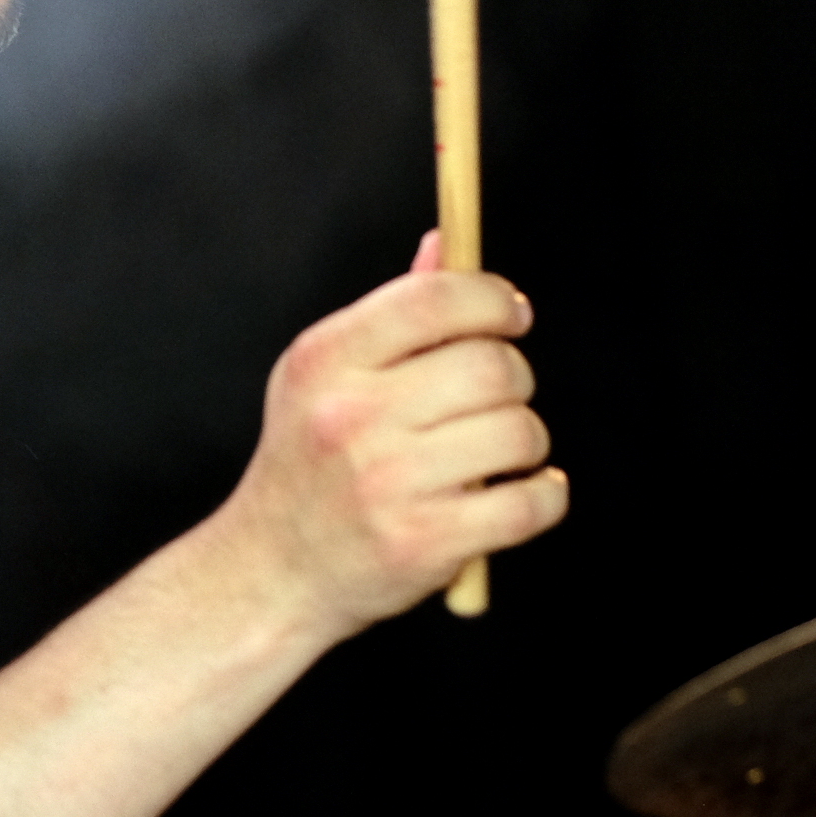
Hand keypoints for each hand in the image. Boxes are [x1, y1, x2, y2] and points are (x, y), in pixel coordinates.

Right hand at [212, 233, 567, 638]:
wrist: (271, 573)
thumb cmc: (309, 467)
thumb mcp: (325, 379)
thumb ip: (392, 314)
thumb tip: (447, 242)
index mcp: (326, 360)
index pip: (435, 299)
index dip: (492, 298)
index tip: (512, 316)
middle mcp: (352, 416)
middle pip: (489, 364)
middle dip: (516, 377)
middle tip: (502, 396)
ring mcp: (387, 483)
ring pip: (518, 432)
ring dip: (528, 442)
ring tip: (503, 454)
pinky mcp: (422, 543)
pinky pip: (528, 503)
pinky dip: (544, 497)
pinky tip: (524, 494)